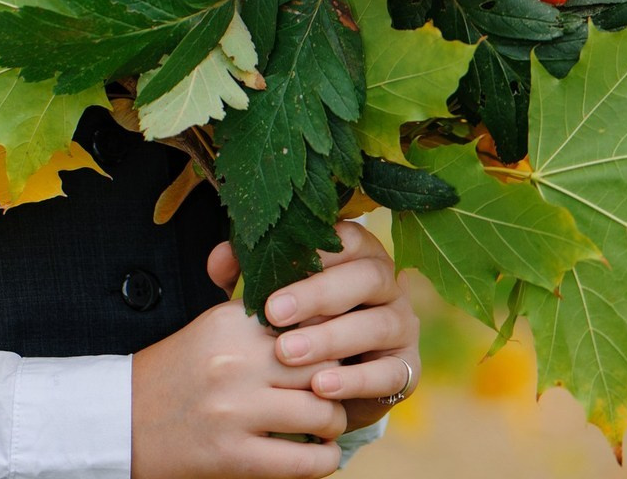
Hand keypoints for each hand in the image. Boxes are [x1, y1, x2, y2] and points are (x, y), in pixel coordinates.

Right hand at [131, 301, 346, 478]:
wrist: (124, 418)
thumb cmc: (175, 372)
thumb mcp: (212, 331)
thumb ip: (258, 325)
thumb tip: (322, 326)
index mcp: (230, 323)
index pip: (306, 320)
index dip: (328, 336)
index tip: (334, 349)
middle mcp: (235, 361)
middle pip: (321, 364)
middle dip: (337, 380)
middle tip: (336, 389)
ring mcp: (235, 410)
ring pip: (321, 410)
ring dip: (334, 421)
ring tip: (328, 423)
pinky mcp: (234, 455)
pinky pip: (303, 461)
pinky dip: (324, 461)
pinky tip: (321, 454)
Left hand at [248, 221, 419, 431]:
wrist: (320, 380)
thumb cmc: (294, 320)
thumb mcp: (269, 292)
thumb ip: (245, 271)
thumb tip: (218, 258)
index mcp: (356, 251)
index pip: (344, 239)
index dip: (310, 253)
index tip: (273, 272)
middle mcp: (385, 282)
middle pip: (364, 277)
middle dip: (317, 295)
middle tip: (273, 315)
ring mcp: (401, 324)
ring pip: (377, 324)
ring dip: (331, 339)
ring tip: (288, 354)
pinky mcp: (408, 368)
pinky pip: (390, 373)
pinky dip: (355, 380)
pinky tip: (321, 387)